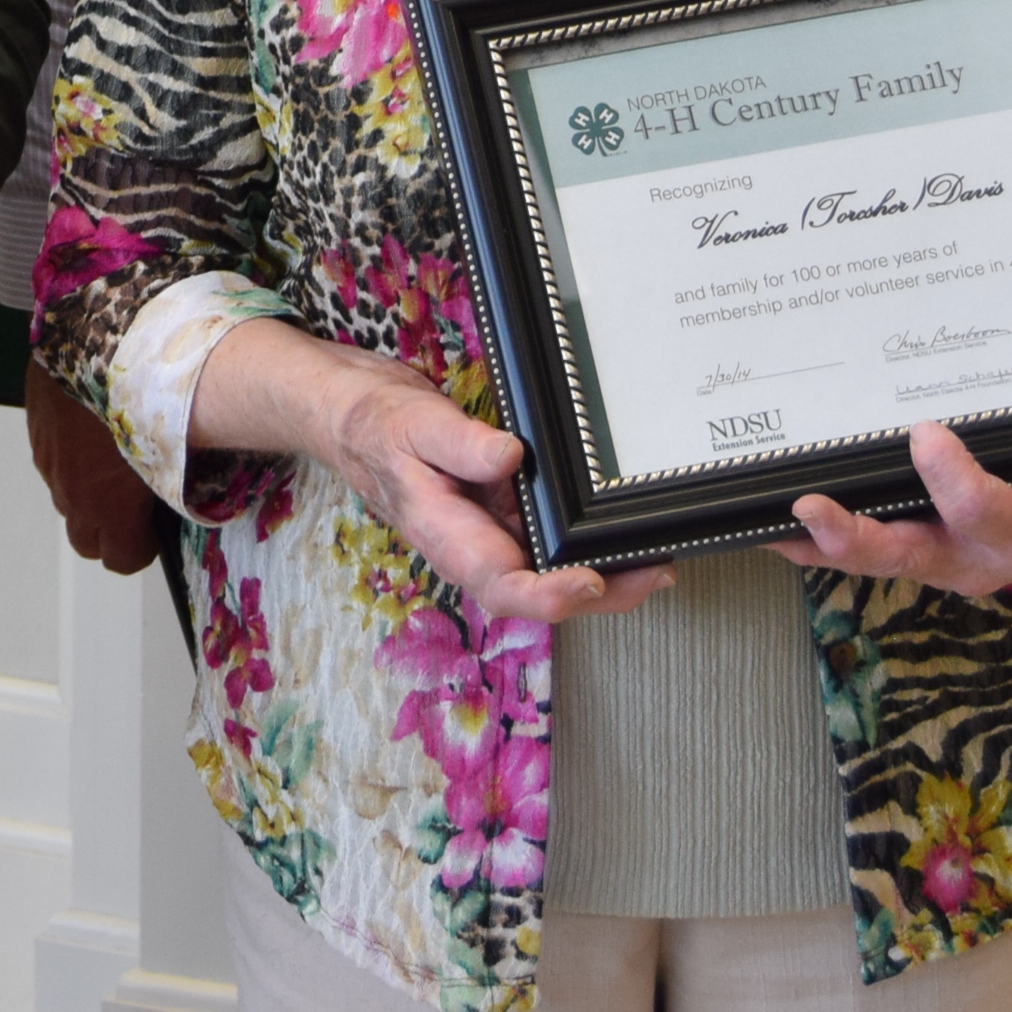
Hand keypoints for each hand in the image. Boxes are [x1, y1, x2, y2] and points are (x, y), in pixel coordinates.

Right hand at [22, 364, 168, 572]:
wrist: (104, 337)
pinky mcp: (36, 427)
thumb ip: (170, 486)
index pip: (120, 560)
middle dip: (108, 530)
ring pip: (65, 496)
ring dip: (86, 490)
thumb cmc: (147, 393)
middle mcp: (70, 490)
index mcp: (107, 505)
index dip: (140, 549)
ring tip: (113, 456)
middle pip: (85, 540)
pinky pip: (52, 458)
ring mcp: (49, 459)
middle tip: (132, 504)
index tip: (153, 532)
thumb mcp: (174, 449)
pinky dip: (70, 454)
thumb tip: (184, 495)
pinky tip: (92, 426)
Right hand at [314, 359, 674, 625]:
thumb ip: (457, 442)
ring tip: (655, 560)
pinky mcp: (504, 516)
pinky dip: (589, 544)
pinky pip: (551, 543)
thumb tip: (508, 457)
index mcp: (445, 535)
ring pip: (552, 574)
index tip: (590, 580)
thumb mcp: (412, 422)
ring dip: (606, 576)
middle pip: (540, 593)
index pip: (500, 584)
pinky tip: (623, 533)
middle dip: (602, 594)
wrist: (355, 417)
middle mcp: (473, 546)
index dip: (549, 595)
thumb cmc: (376, 424)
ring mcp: (490, 534)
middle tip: (653, 574)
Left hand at [773, 422, 1011, 595]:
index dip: (952, 478)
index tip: (926, 432)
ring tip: (770, 521)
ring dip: (820, 542)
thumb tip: (1010, 367)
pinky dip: (824, 542)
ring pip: (878, 559)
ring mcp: (946, 562)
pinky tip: (782, 525)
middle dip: (854, 537)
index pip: (985, 512)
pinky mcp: (923, 554)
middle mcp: (979, 558)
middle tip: (810, 509)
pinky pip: (871, 553)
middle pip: (911, 553)